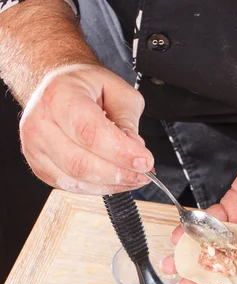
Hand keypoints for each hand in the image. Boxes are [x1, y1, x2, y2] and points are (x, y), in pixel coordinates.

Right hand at [20, 64, 153, 194]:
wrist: (57, 87)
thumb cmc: (85, 87)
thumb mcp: (117, 90)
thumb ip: (128, 121)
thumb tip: (135, 151)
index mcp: (58, 96)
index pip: (91, 133)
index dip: (121, 152)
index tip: (145, 161)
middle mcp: (40, 123)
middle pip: (81, 163)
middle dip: (119, 173)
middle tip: (143, 173)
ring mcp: (36, 148)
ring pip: (76, 180)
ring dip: (111, 184)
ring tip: (132, 177)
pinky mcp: (40, 167)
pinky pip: (72, 187)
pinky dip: (98, 188)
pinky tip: (114, 180)